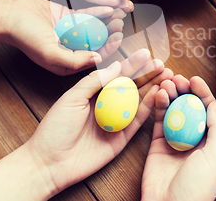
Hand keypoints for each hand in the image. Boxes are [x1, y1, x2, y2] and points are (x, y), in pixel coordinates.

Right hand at [4, 0, 124, 74]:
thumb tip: (99, 60)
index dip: (108, 48)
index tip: (118, 37)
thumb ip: (75, 59)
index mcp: (69, 62)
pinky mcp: (67, 17)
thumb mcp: (50, 54)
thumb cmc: (26, 37)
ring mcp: (70, 31)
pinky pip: (86, 14)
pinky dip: (98, 11)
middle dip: (110, 33)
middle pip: (97, 41)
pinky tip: (109, 7)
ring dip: (107, 21)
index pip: (94, 57)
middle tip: (120, 24)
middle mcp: (72, 48)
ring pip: (94, 26)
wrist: (9, 15)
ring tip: (119, 13)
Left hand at [24, 49, 173, 192]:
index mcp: (94, 93)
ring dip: (153, 88)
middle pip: (132, 87)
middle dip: (147, 75)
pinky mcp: (122, 138)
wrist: (50, 162)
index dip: (133, 64)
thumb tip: (117, 66)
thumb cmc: (55, 127)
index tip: (146, 53)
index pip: (117, 75)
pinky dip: (149, 108)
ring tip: (166, 76)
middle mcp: (107, 105)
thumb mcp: (72, 98)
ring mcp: (116, 121)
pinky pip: (138, 121)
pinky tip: (157, 95)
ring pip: (138, 102)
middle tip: (162, 64)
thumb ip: (94, 81)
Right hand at [141, 75, 215, 200]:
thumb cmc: (198, 186)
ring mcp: (174, 140)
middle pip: (189, 107)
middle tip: (178, 78)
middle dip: (184, 90)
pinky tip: (159, 93)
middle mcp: (193, 138)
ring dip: (171, 94)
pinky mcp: (157, 143)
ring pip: (173, 110)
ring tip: (167, 81)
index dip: (202, 93)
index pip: (207, 111)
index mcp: (211, 142)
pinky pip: (158, 120)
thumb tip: (215, 105)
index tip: (195, 80)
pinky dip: (158, 105)